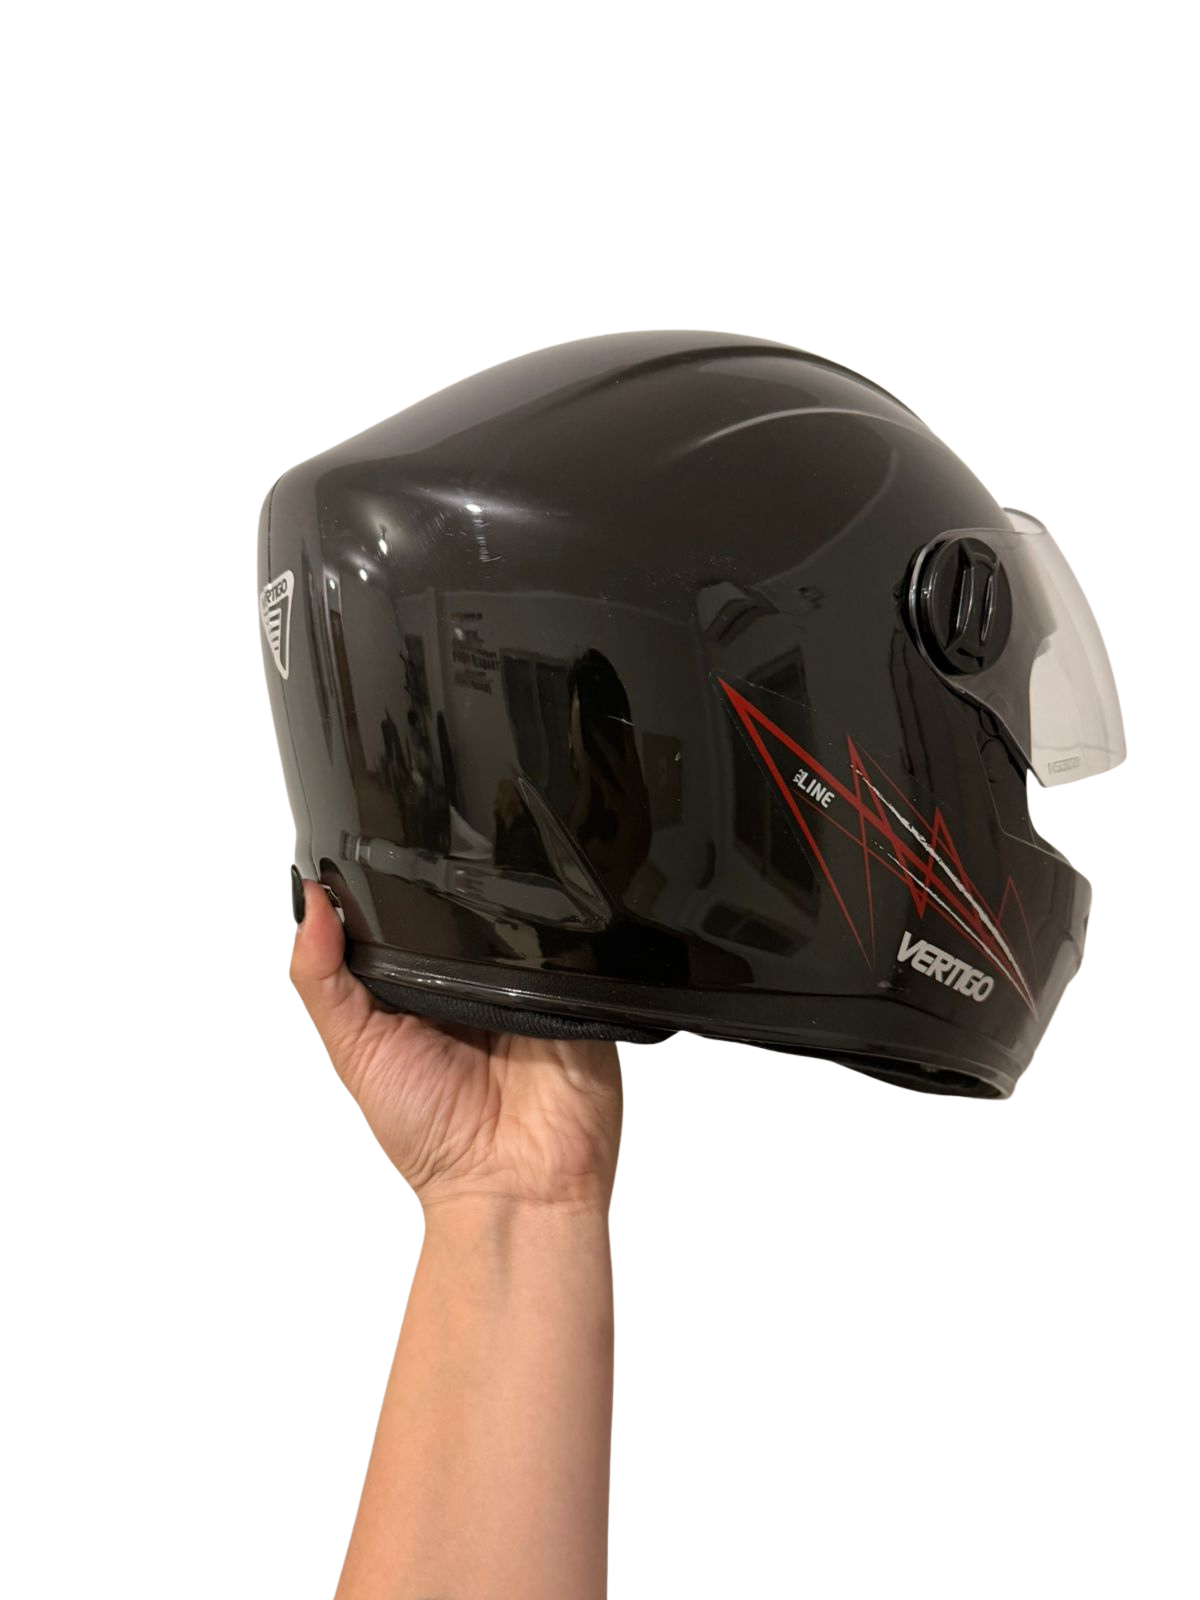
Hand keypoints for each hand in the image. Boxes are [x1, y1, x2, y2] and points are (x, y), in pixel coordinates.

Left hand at [288, 882, 623, 1213]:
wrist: (513, 1188)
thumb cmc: (427, 1132)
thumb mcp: (355, 1051)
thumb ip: (322, 980)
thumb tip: (309, 902)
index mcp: (421, 984)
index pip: (405, 913)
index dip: (389, 883)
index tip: (372, 849)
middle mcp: (475, 976)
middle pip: (461, 905)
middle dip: (445, 885)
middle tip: (432, 871)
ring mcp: (529, 979)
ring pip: (516, 916)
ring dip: (501, 908)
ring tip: (483, 913)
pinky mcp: (579, 986)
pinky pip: (569, 944)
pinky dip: (551, 937)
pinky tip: (532, 938)